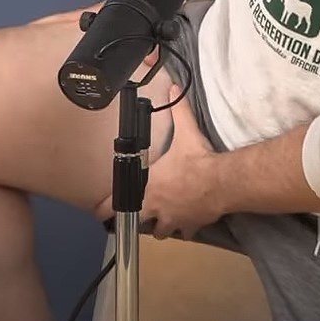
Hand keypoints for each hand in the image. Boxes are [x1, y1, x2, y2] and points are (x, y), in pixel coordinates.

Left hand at [93, 85, 223, 239]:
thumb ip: (179, 111)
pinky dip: (185, 229)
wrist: (220, 182)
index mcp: (149, 188)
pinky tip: (188, 222)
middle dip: (139, 220)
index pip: (118, 204)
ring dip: (161, 226)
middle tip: (140, 213)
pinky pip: (185, 233)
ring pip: (161, 232)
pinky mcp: (191, 226)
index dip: (105, 211)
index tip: (99, 214)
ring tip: (164, 218)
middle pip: (139, 224)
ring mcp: (174, 220)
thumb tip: (175, 87)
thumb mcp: (186, 133)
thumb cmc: (197, 160)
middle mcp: (157, 208)